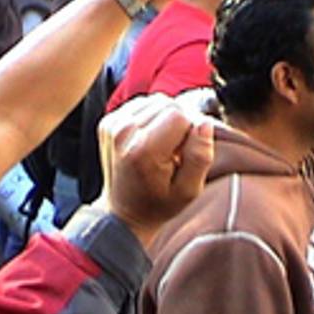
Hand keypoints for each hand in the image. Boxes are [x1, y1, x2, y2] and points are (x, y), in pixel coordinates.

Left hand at [97, 94, 213, 248]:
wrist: (124, 212)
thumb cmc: (158, 204)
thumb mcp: (189, 190)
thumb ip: (200, 157)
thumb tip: (204, 123)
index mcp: (143, 150)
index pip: (180, 115)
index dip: (191, 132)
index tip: (184, 154)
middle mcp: (123, 133)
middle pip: (168, 104)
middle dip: (179, 124)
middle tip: (175, 152)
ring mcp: (112, 125)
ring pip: (156, 101)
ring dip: (166, 119)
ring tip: (163, 146)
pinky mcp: (108, 122)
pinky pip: (143, 105)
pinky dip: (152, 118)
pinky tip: (151, 140)